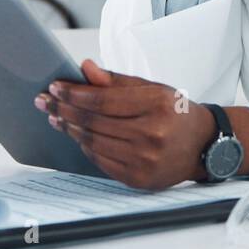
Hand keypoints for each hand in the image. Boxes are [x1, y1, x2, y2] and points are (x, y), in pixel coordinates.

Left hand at [35, 60, 214, 189]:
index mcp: (157, 105)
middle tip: (45, 100)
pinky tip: (75, 134)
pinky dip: (85, 146)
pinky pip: (101, 160)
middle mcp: (152, 134)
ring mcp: (145, 160)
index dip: (74, 94)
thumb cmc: (176, 113)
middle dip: (64, 109)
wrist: (203, 146)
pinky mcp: (138, 179)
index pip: (103, 100)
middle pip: (94, 121)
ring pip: (93, 142)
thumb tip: (85, 69)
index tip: (56, 87)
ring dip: (70, 128)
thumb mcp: (153, 88)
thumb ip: (117, 81)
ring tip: (56, 117)